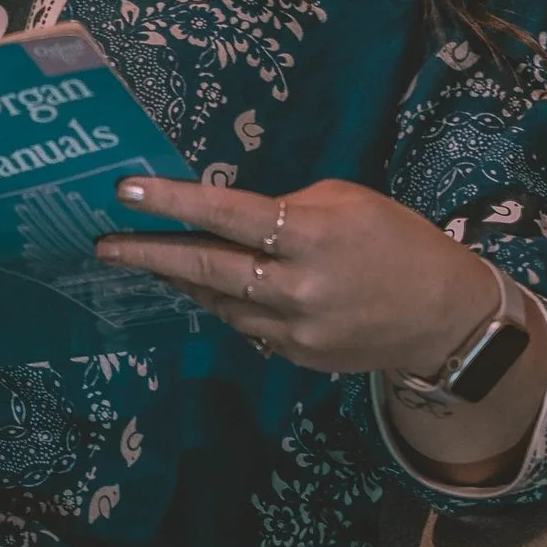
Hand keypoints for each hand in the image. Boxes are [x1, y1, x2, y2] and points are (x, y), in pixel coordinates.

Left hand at [95, 172, 498, 377]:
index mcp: (313, 236)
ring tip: (151, 258)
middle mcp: (297, 288)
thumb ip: (286, 209)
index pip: (230, 215)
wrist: (442, 316)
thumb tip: (231, 221)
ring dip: (183, 278)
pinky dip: (225, 302)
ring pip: (218, 301)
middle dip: (149, 255)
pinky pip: (244, 324)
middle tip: (104, 245)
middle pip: (206, 268)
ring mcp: (293, 329)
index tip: (126, 190)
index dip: (174, 202)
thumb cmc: (396, 241)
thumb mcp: (346, 201)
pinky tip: (210, 285)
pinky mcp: (295, 356)